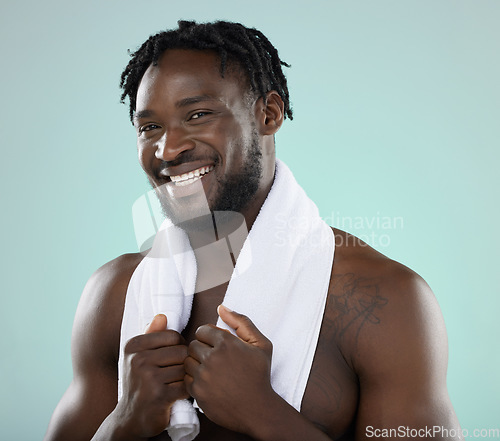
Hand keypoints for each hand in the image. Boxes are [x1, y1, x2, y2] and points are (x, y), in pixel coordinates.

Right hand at [116, 314, 188, 438]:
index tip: (172, 357)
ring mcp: (149, 378)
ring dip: (185, 377)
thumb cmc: (139, 382)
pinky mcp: (159, 396)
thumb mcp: (139, 356)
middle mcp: (139, 360)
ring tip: (175, 383)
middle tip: (176, 373)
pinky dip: (186, 390)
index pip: (173, 335)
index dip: (178, 346)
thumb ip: (151, 335)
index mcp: (134, 345)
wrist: (130, 417)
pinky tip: (177, 394)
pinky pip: (186, 385)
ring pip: (185, 368)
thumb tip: (162, 315)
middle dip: (183, 363)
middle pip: (182, 351)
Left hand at [184, 305, 275, 434]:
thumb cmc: (260, 375)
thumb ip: (241, 322)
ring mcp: (203, 376)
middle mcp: (212, 357)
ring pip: (187, 361)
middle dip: (202, 350)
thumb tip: (221, 307)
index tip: (217, 346)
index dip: (209, 337)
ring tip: (210, 371)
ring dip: (196, 364)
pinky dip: (194, 380)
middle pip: (193, 345)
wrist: (258, 409)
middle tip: (214, 359)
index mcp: (226, 343)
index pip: (202, 330)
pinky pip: (186, 378)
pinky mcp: (197, 392)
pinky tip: (208, 382)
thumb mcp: (260, 344)